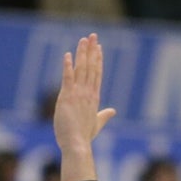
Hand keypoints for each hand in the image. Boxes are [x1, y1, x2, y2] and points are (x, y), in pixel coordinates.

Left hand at [53, 34, 115, 153]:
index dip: (98, 59)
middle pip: (91, 67)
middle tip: (92, 36)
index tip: (98, 47)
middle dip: (92, 51)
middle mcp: (88, 93)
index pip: (97, 74)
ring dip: (82, 53)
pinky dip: (67, 66)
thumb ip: (104, 115)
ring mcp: (78, 94)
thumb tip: (113, 111)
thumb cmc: (84, 137)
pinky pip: (67, 78)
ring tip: (83, 40)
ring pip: (81, 69)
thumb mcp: (97, 124)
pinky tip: (67, 55)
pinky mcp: (67, 97)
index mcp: (94, 98)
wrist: (77, 145)